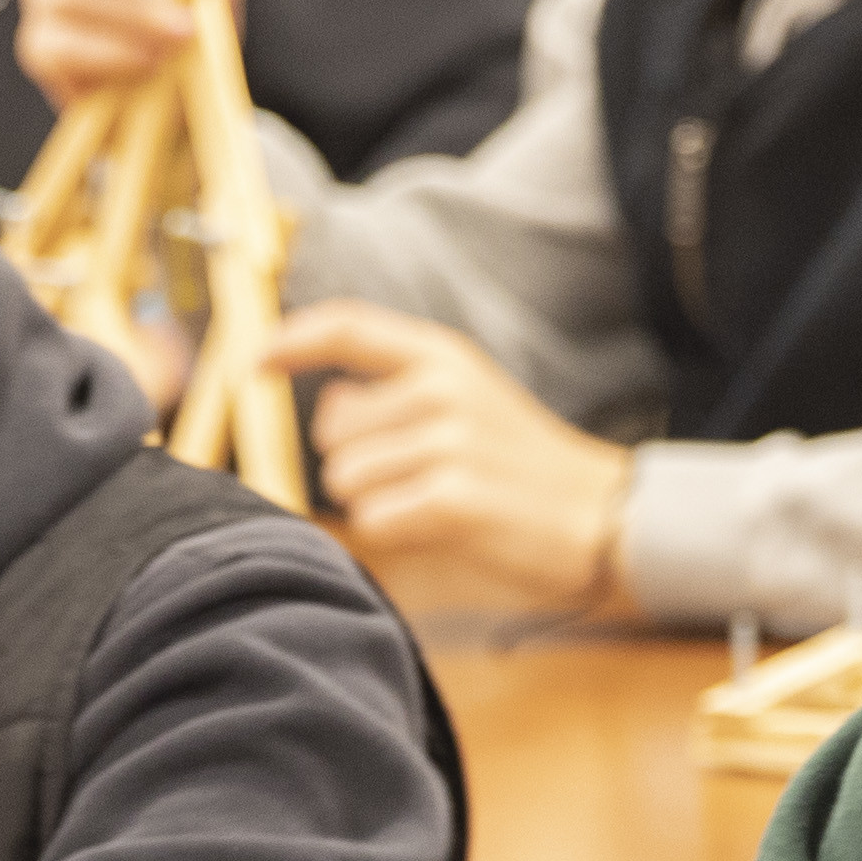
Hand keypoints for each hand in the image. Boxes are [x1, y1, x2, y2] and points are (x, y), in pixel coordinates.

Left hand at [266, 301, 638, 624]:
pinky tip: (442, 530)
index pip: (347, 326)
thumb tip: (329, 404)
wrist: (606, 517)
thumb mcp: (470, 402)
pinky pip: (374, 520)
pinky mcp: (455, 498)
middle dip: (356, 464)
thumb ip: (400, 390)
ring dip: (376, 502)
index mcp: (444, 357)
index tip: (255, 363)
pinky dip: (396, 534)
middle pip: (332, 430)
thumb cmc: (526, 468)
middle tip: (417, 479)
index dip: (291, 341)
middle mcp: (443, 390)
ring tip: (434, 503)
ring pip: (346, 479)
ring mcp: (450, 443)